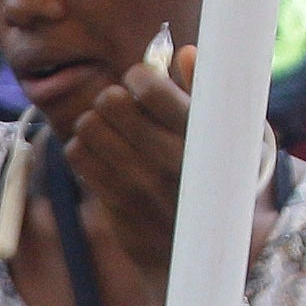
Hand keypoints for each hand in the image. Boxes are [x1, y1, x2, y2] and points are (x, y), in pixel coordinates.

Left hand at [64, 48, 199, 305]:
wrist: (202, 253)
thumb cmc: (214, 181)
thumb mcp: (227, 136)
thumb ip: (203, 94)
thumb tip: (186, 53)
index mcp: (199, 136)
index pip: (149, 86)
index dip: (138, 75)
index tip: (143, 83)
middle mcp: (168, 160)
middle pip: (110, 102)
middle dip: (111, 98)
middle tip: (121, 108)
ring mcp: (138, 185)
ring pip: (88, 128)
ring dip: (93, 123)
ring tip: (109, 132)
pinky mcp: (115, 204)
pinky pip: (79, 158)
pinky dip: (82, 149)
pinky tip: (99, 154)